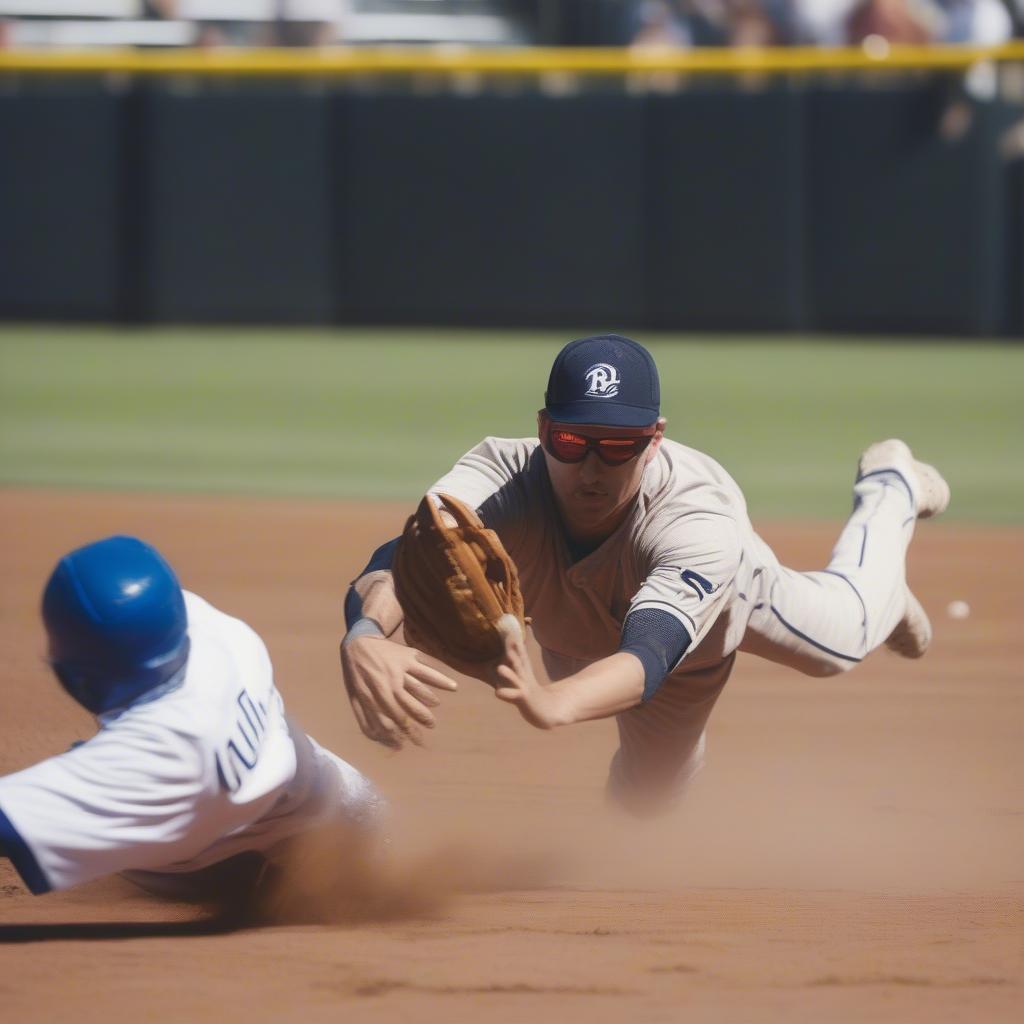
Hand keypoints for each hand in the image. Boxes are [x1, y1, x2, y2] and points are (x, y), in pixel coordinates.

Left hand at [340, 635, 457, 749]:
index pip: (390, 719)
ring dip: (430, 702)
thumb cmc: (356, 673)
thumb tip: (376, 737)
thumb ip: (364, 716)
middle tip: (430, 727)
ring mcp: (399, 669)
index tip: (408, 742)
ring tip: (435, 713)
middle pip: (408, 707)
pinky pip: (426, 669)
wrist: (358, 642)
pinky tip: (453, 687)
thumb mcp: (354, 695)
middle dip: (420, 720)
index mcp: (373, 694)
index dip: (400, 733)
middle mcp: (388, 683)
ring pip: (419, 689)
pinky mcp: (408, 657)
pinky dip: (440, 679)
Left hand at [492, 616, 565, 729]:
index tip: (505, 621)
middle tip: (506, 636)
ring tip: (499, 668)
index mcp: (521, 665)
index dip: (511, 636)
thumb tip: (505, 642)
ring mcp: (524, 685)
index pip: (517, 648)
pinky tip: (498, 692)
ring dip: (509, 673)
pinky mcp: (523, 698)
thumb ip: (513, 656)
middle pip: (518, 659)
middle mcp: (523, 673)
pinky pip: (513, 695)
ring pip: (515, 677)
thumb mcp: (519, 671)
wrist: (544, 709)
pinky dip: (506, 694)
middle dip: (512, 648)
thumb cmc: (525, 688)